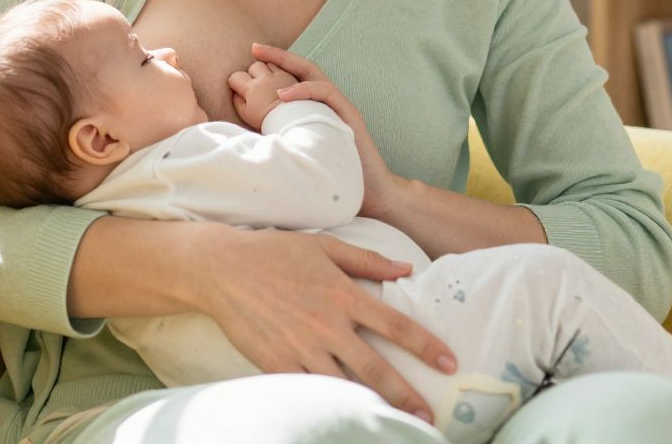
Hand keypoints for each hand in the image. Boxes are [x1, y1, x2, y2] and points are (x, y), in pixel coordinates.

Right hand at [197, 225, 456, 422]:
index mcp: (343, 294)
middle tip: (428, 417)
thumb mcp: (325, 246)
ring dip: (372, 407)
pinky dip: (330, 406)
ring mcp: (301, 348)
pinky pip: (310, 392)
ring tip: (393, 425)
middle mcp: (327, 325)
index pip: (395, 325)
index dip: (426, 346)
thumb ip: (368, 261)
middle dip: (406, 396)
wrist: (222, 268)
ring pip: (345, 387)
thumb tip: (406, 268)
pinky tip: (345, 417)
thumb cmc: (275, 252)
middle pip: (376, 368)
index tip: (449, 363)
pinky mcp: (277, 364)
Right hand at [226, 60, 297, 128]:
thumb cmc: (268, 121)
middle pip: (253, 66)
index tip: (237, 87)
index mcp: (252, 88)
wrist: (291, 121)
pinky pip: (280, 68)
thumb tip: (235, 92)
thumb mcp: (248, 115)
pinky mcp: (290, 76)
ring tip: (266, 81)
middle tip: (253, 84)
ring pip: (268, 64)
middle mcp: (264, 78)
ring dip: (265, 70)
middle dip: (252, 73)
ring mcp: (279, 75)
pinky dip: (276, 72)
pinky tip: (276, 81)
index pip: (236, 76)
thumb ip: (238, 101)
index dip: (235, 82)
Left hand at [251, 43, 406, 221]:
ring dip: (288, 66)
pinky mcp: (349, 115)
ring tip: (263, 64)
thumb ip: (284, 138)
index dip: (275, 66)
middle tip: (254, 48)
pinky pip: (326, 93)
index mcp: (318, 108)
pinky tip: (282, 96)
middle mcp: (330, 102)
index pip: (296, 78)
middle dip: (278, 56)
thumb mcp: (302, 151)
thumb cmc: (332, 176)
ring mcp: (341, 107)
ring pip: (315, 75)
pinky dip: (304, 90)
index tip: (251, 58)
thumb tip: (251, 139)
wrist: (369, 193)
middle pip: (305, 68)